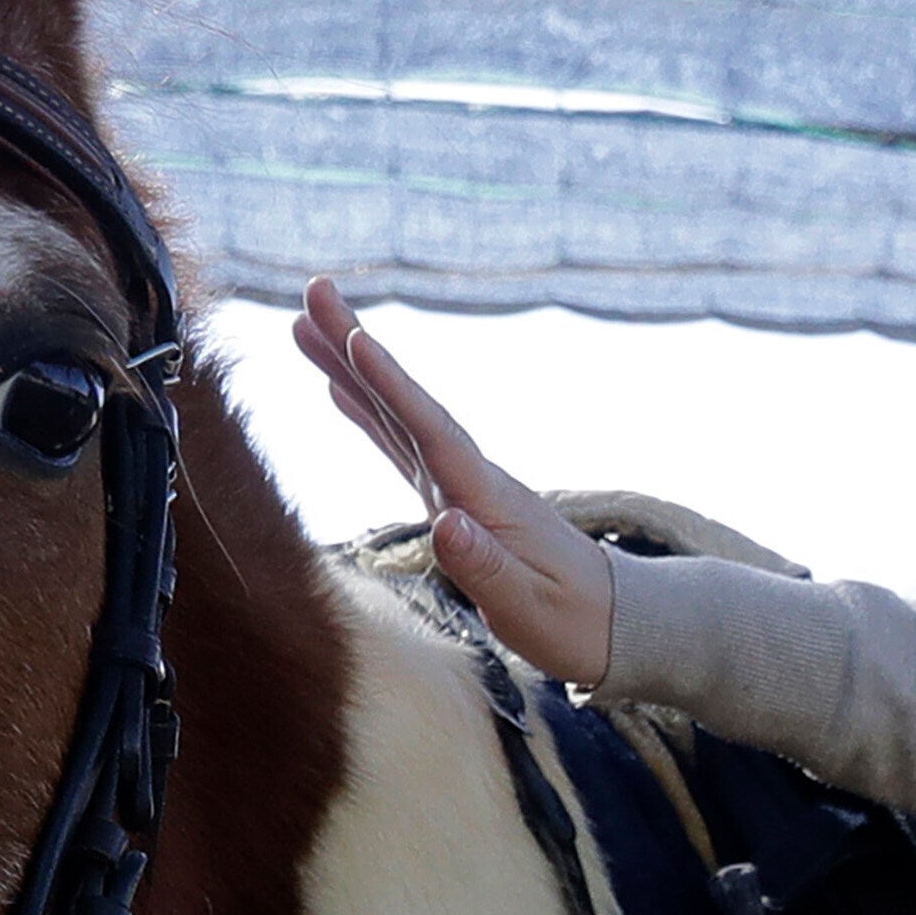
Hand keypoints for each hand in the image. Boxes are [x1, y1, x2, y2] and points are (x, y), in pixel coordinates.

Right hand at [293, 277, 615, 684]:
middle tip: (313, 292)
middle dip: (356, 348)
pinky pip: (401, 445)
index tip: (355, 338)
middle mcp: (470, 480)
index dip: (392, 386)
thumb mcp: (529, 606)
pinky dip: (369, 413)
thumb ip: (485, 566)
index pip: (431, 431)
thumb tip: (445, 522)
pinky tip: (340, 391)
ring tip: (304, 325)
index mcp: (488, 499)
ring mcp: (461, 486)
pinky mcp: (454, 500)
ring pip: (396, 416)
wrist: (610, 622)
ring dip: (351, 370)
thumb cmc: (571, 620)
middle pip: (404, 404)